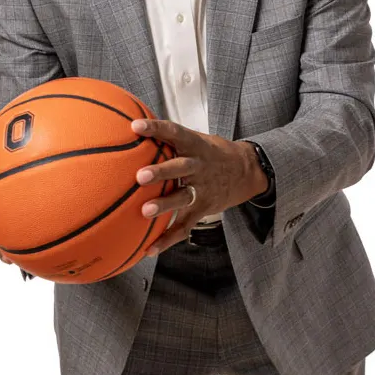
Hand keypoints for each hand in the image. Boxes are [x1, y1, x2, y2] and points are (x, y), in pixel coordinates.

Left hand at [131, 119, 269, 254]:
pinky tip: (149, 249)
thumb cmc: (209, 152)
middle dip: (161, 172)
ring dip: (165, 205)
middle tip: (140, 176)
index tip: (136, 126)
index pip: (174, 132)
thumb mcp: (194, 138)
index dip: (156, 128)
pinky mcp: (204, 209)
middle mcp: (199, 166)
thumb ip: (166, 135)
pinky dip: (168, 238)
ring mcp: (203, 189)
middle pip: (181, 168)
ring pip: (183, 198)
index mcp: (194, 145)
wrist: (247, 170)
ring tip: (144, 211)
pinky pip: (185, 226)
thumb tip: (126, 124)